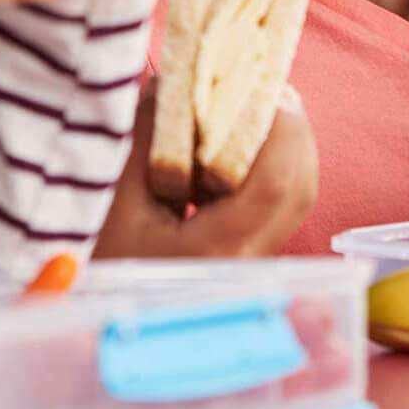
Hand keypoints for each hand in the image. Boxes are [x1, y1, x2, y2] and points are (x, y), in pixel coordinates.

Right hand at [92, 82, 318, 258]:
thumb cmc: (108, 272)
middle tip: (267, 90)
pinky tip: (246, 145)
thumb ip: (147, 143)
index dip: (279, 129)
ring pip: (298, 194)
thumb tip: (167, 85)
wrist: (111, 324)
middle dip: (291, 132)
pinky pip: (282, 202)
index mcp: (218, 249)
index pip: (275, 184)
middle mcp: (250, 258)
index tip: (262, 88)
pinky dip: (275, 165)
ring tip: (258, 110)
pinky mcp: (253, 252)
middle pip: (300, 187)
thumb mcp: (118, 207)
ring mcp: (257, 258)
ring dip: (286, 146)